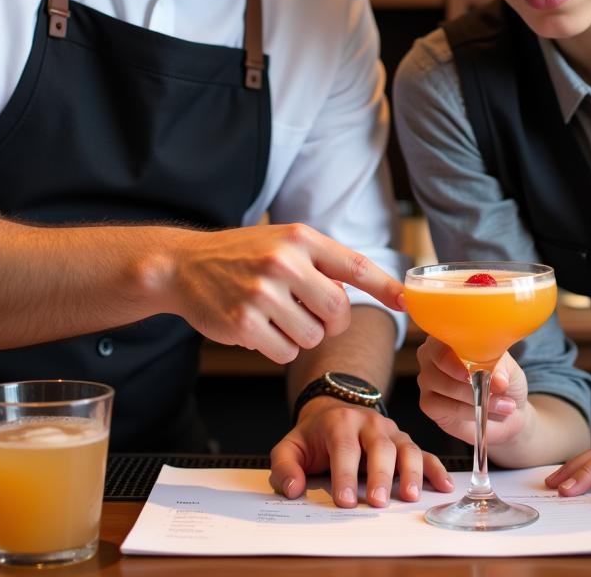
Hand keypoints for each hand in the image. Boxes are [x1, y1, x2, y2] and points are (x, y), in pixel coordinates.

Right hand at [163, 223, 404, 363]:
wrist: (183, 266)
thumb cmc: (243, 256)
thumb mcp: (284, 242)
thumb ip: (322, 263)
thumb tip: (369, 291)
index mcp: (300, 238)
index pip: (354, 264)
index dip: (385, 285)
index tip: (407, 301)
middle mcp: (284, 262)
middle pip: (338, 312)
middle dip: (332, 322)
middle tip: (311, 313)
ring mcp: (262, 293)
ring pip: (313, 336)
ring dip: (301, 334)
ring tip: (275, 314)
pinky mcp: (244, 323)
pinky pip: (285, 351)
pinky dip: (278, 346)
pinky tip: (258, 326)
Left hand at [269, 397, 453, 507]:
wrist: (334, 411)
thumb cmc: (314, 437)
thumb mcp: (290, 447)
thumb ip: (284, 467)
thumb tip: (293, 489)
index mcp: (340, 422)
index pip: (344, 446)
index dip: (344, 473)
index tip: (344, 500)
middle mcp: (369, 423)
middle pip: (379, 446)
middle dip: (379, 474)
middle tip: (376, 501)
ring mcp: (390, 432)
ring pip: (406, 447)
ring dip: (411, 471)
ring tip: (410, 496)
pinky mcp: (404, 442)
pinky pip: (424, 453)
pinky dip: (436, 468)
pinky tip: (444, 486)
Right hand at [416, 336, 530, 446]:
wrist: (507, 413)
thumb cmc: (502, 381)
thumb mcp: (507, 368)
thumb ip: (502, 369)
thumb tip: (498, 381)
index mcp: (448, 337)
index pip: (442, 337)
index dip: (454, 353)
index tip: (470, 370)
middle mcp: (432, 355)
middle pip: (439, 360)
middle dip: (469, 379)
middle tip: (494, 389)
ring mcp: (427, 380)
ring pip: (445, 385)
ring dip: (475, 397)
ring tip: (501, 404)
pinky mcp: (429, 404)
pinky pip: (445, 407)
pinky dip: (468, 411)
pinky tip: (483, 413)